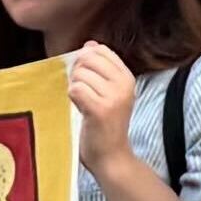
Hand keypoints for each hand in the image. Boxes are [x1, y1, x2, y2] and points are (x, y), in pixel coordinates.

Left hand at [64, 38, 136, 177]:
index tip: (88, 80)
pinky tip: (80, 109)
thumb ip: (100, 68)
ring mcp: (114, 97)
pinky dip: (72, 98)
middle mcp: (124, 84)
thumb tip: (89, 44)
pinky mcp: (100, 109)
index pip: (100, 50)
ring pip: (79, 75)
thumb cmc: (105, 125)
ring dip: (74, 88)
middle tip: (82, 92)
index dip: (86, 61)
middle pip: (87, 59)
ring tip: (83, 104)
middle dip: (77, 72)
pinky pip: (76, 89)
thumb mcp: (108, 92)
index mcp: (127, 77)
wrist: (111, 156)